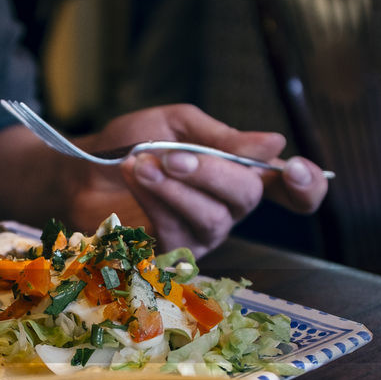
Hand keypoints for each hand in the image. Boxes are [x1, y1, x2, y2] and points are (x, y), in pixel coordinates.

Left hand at [63, 104, 327, 257]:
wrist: (77, 170)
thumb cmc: (130, 144)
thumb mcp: (176, 124)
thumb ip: (221, 136)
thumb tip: (275, 143)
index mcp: (239, 174)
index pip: (290, 191)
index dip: (304, 187)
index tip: (294, 171)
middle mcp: (227, 209)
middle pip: (246, 198)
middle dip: (211, 173)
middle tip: (172, 155)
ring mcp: (199, 236)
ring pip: (210, 219)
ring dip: (175, 188)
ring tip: (140, 164)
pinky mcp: (167, 255)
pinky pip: (175, 233)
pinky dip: (155, 202)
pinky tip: (134, 178)